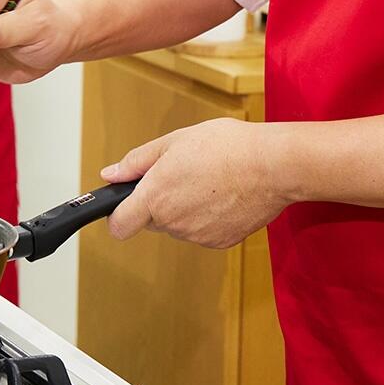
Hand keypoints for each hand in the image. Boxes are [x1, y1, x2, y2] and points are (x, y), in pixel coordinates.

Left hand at [99, 119, 290, 249]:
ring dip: (184, 208)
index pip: (119, 225)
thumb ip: (137, 162)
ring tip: (208, 180)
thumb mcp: (174, 141)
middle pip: (151, 221)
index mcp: (156, 196)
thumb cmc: (227, 147)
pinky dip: (207, 217)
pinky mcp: (219, 243)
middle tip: (181, 174)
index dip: (117, 215)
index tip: (124, 204)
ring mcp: (197, 236)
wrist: (273, 166)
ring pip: (178, 226)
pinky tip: (223, 195)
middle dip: (158, 202)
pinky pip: (202, 232)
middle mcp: (173, 222)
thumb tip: (110, 175)